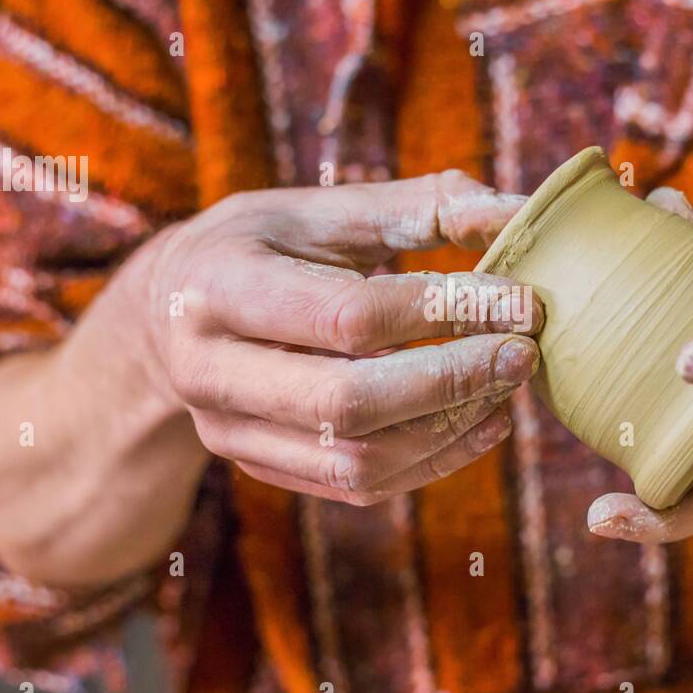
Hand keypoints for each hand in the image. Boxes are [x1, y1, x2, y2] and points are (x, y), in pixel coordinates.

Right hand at [143, 171, 543, 506]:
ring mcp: (226, 431)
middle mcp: (208, 370)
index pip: (349, 316)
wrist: (169, 313)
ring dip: (448, 430)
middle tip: (522, 356)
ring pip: (355, 460)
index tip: (523, 301)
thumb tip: (514, 212)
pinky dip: (430, 462)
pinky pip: (355, 486)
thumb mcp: (322, 210)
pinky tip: (480, 424)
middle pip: (347, 403)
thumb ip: (417, 206)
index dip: (445, 311)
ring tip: (506, 389)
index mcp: (218, 287)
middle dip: (451, 383)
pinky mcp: (257, 467)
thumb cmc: (260, 247)